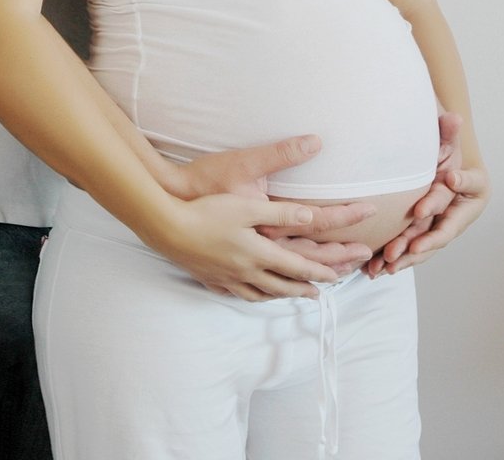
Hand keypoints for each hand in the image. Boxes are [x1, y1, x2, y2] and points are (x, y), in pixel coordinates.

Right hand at [153, 135, 374, 296]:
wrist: (167, 227)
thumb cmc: (206, 211)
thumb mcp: (246, 206)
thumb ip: (280, 213)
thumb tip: (311, 218)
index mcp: (259, 254)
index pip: (297, 267)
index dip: (320, 272)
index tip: (336, 276)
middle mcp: (246, 272)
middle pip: (282, 286)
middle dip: (304, 289)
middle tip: (320, 293)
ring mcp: (227, 278)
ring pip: (260, 294)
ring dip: (280, 295)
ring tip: (290, 296)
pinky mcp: (210, 278)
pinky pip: (237, 293)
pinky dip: (252, 295)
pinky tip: (250, 293)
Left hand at [367, 113, 488, 276]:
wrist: (448, 168)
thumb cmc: (451, 153)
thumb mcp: (452, 144)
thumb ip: (450, 134)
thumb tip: (455, 118)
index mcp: (463, 206)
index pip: (447, 218)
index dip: (434, 219)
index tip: (418, 217)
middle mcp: (449, 221)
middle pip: (430, 240)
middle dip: (411, 249)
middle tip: (393, 255)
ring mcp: (433, 228)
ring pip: (416, 248)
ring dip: (398, 259)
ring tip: (378, 270)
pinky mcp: (417, 232)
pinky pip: (404, 247)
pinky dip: (389, 258)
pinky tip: (370, 270)